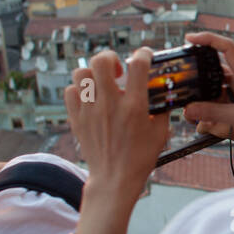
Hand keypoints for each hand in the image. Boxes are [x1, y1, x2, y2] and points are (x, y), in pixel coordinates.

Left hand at [64, 48, 169, 212]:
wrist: (114, 179)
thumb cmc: (139, 158)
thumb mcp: (160, 132)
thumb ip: (162, 109)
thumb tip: (163, 93)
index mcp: (134, 106)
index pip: (138, 65)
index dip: (144, 54)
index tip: (145, 56)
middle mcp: (110, 104)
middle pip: (101, 61)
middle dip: (111, 57)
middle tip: (117, 69)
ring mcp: (90, 111)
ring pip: (81, 73)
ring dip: (93, 73)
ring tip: (101, 83)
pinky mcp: (77, 119)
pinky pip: (70, 91)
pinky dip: (79, 89)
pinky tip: (90, 97)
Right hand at [182, 32, 233, 156]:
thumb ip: (212, 113)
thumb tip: (188, 110)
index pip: (226, 48)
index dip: (208, 39)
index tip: (190, 39)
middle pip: (216, 70)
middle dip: (199, 77)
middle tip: (185, 84)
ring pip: (216, 89)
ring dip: (204, 98)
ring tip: (192, 111)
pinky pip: (221, 103)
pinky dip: (211, 109)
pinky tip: (204, 119)